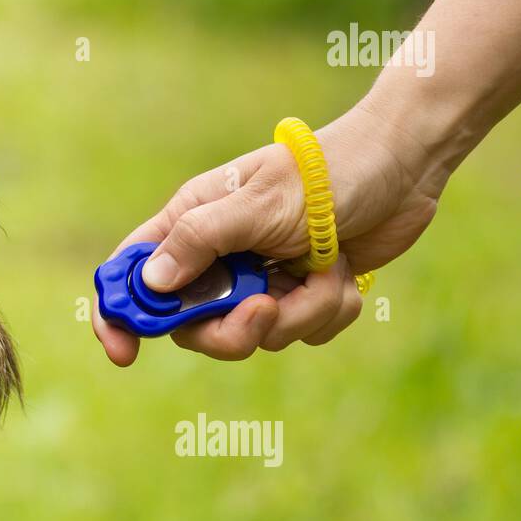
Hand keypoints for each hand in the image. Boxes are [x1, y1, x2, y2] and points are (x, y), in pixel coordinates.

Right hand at [92, 103, 441, 363]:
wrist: (402, 167)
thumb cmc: (322, 173)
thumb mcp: (256, 205)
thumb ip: (199, 241)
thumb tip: (150, 284)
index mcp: (191, 223)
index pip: (132, 274)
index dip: (118, 315)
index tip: (124, 353)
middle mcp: (219, 255)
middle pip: (193, 325)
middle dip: (231, 330)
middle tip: (264, 312)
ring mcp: (260, 278)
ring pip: (256, 334)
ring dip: (300, 312)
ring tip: (324, 269)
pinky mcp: (302, 295)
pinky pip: (303, 333)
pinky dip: (328, 310)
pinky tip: (343, 270)